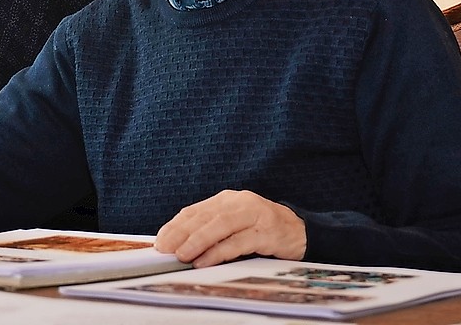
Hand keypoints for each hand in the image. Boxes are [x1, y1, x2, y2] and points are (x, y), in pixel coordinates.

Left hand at [155, 190, 305, 267]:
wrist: (300, 231)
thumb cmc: (261, 230)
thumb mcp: (235, 225)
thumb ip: (211, 230)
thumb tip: (179, 246)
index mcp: (227, 199)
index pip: (195, 210)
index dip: (175, 225)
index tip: (160, 241)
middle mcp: (239, 202)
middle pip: (204, 216)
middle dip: (181, 233)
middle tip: (165, 249)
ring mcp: (254, 215)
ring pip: (220, 225)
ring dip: (198, 241)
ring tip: (181, 255)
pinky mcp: (267, 231)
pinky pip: (238, 241)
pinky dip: (219, 251)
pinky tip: (205, 261)